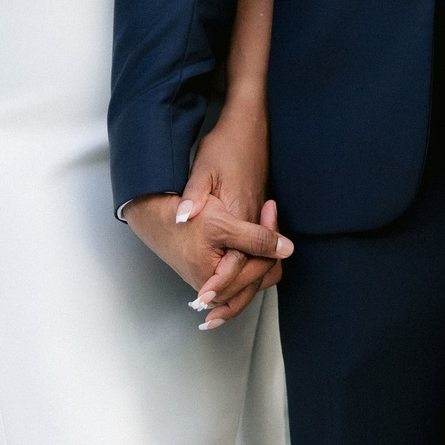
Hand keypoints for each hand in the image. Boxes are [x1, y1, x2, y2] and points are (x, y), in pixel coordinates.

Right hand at [128, 192, 291, 327]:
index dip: (271, 237)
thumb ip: (256, 239)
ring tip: (258, 218)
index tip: (268, 207)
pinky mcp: (215, 278)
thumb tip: (288, 250)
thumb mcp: (221, 225)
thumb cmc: (182, 219)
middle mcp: (217, 292)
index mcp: (217, 284)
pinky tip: (251, 233)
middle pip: (261, 274)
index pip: (262, 267)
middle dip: (268, 242)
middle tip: (266, 208)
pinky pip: (243, 273)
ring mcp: (216, 287)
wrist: (153, 216)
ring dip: (261, 248)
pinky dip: (251, 254)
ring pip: (254, 275)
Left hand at [181, 109, 276, 326]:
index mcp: (239, 214)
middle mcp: (254, 222)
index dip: (222, 283)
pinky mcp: (258, 218)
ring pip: (261, 268)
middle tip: (211, 315)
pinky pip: (260, 256)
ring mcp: (258, 221)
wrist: (249, 128)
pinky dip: (249, 274)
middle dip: (233, 296)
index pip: (239, 259)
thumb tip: (182, 216)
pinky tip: (231, 282)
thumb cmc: (226, 147)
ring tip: (219, 311)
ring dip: (242, 290)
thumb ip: (194, 195)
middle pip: (253, 272)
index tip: (206, 300)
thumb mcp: (204, 168)